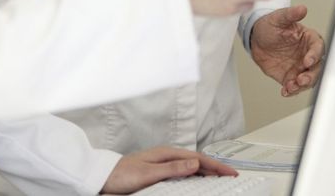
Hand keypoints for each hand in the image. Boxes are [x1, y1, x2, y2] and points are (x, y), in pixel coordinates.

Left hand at [101, 146, 237, 193]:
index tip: (230, 171)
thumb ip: (172, 168)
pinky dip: (194, 176)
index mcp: (166, 154)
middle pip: (197, 161)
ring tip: (220, 178)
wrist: (102, 177)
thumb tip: (194, 163)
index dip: (216, 165)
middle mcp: (166, 157)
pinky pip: (182, 172)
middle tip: (231, 175)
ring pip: (191, 166)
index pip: (198, 159)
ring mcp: (162, 163)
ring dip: (206, 172)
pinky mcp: (158, 171)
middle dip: (215, 167)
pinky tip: (197, 181)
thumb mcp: (148, 173)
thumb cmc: (122, 174)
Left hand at [251, 5, 324, 96]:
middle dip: (311, 75)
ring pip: (308, 80)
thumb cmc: (270, 26)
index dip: (314, 55)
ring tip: (291, 87)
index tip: (307, 61)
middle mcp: (308, 55)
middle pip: (317, 68)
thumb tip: (302, 8)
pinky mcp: (290, 77)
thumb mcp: (278, 18)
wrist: (255, 39)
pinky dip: (292, 90)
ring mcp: (300, 67)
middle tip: (301, 79)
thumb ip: (290, 14)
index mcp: (309, 39)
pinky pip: (294, 86)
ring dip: (302, 85)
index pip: (318, 48)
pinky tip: (285, 91)